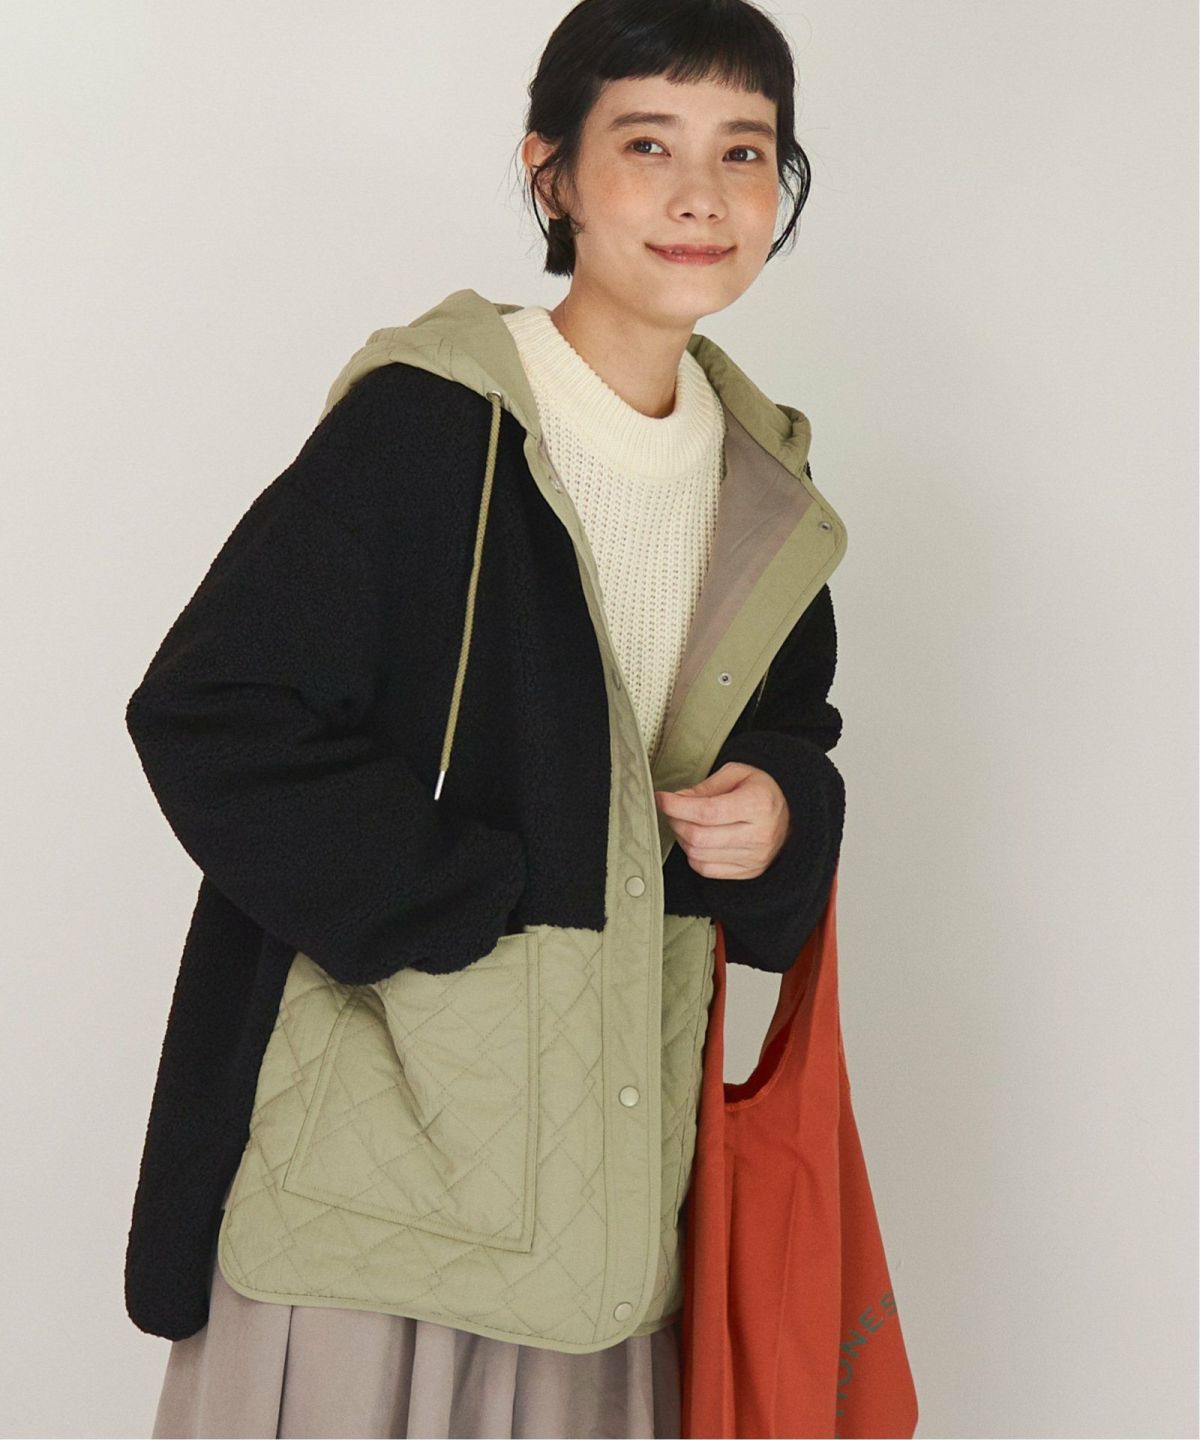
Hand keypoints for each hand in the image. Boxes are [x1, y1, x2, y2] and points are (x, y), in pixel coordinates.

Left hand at [654, 762, 791, 879]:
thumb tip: (676, 800)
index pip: (707, 812)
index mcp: (758, 805)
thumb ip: (705, 786)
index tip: (662, 798)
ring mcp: (754, 858)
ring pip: (698, 855)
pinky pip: (706, 869)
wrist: (792, 815)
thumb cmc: (761, 790)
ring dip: (682, 838)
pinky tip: (697, 839)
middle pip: (699, 837)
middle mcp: (759, 835)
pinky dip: (693, 854)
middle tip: (672, 809)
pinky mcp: (748, 872)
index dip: (677, 806)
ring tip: (685, 822)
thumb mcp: (737, 774)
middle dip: (676, 821)